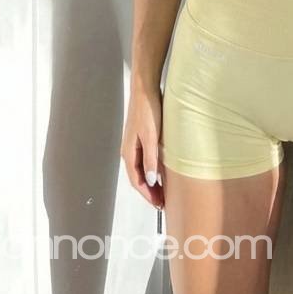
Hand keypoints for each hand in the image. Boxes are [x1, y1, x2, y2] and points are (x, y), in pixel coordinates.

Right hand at [121, 81, 164, 208]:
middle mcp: (129, 150)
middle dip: (149, 192)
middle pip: (138, 177)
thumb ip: (151, 159)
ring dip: (151, 182)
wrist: (145, 88)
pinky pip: (145, 160)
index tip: (158, 205)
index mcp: (129, 152)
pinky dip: (153, 169)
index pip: (137, 181)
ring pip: (142, 169)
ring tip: (163, 191)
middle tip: (162, 203)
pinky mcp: (142, 137)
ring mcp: (135, 144)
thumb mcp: (151, 136)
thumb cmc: (147, 109)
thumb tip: (152, 181)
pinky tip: (162, 170)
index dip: (147, 195)